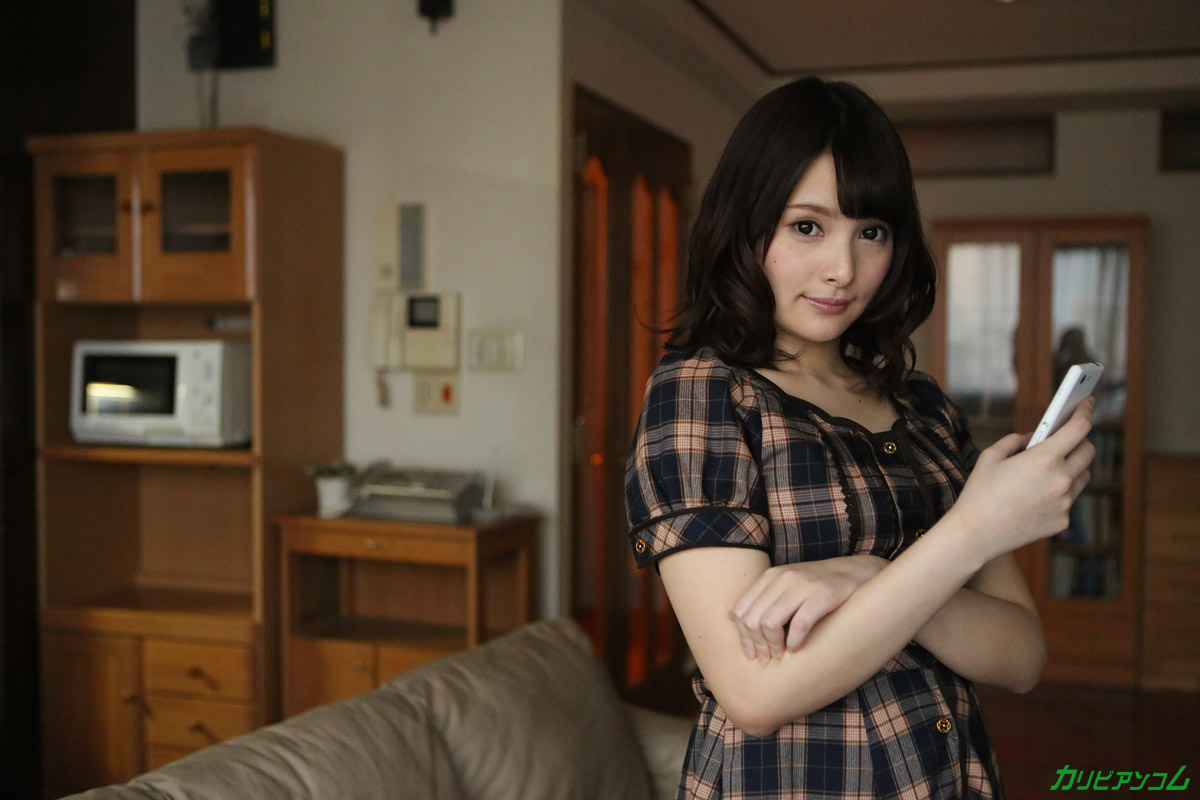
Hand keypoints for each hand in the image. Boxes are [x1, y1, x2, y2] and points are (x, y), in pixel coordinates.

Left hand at [729, 555, 887, 661]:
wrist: (857, 572)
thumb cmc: (819, 587)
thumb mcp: (788, 587)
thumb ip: (766, 601)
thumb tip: (738, 625)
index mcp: (770, 577)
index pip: (740, 611)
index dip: (742, 637)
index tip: (752, 653)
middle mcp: (783, 578)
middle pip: (752, 619)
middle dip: (756, 644)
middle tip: (766, 658)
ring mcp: (803, 585)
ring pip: (769, 622)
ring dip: (773, 646)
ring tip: (781, 655)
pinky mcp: (824, 595)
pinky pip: (799, 624)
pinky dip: (794, 642)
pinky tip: (797, 649)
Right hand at [950, 397, 1095, 560]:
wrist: (975, 534)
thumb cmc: (979, 493)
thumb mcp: (991, 456)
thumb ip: (1016, 440)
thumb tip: (1034, 438)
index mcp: (1044, 459)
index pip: (1079, 428)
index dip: (1084, 412)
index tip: (1087, 404)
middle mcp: (1061, 480)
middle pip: (1088, 451)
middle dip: (1080, 440)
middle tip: (1067, 438)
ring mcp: (1065, 502)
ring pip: (1083, 476)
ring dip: (1073, 466)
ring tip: (1053, 466)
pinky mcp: (1063, 520)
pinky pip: (1070, 499)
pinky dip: (1060, 492)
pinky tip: (1039, 495)